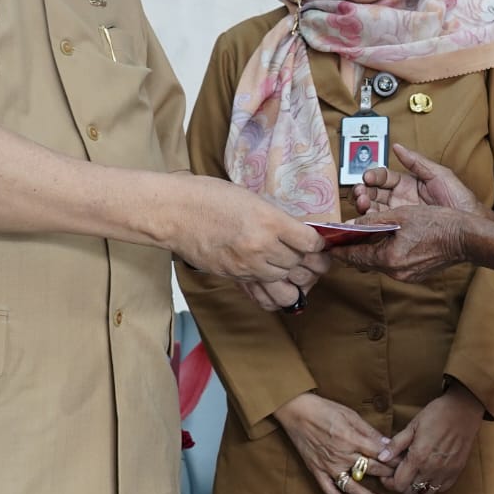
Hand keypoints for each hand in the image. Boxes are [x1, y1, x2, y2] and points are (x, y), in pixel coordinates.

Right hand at [170, 178, 329, 308]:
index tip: (317, 242)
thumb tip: (296, 233)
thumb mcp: (252, 199)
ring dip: (293, 278)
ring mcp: (247, 266)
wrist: (175, 213)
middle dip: (310, 263)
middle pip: (301, 265)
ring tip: (295, 271)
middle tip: (312, 259)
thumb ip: (275, 218)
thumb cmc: (210, 197)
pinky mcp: (234, 278)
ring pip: (286, 283)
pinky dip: (276, 296)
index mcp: (270, 221)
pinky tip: (279, 287)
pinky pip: (264, 296)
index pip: (310, 243)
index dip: (318, 244)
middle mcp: (262, 247)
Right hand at [273, 392, 397, 493]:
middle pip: (370, 469)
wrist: (297, 412)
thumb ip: (369, 431)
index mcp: (351, 439)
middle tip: (400, 481)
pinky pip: (329, 490)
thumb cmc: (325, 409)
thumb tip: (387, 442)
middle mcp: (341, 455)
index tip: (404, 464)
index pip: (378, 453)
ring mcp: (328, 466)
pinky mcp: (317, 471)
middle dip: (387, 475)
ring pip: (352, 486)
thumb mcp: (350, 415)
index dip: (393, 459)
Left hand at [333, 205, 463, 281]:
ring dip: (369, 250)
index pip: (354, 256)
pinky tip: (385, 242)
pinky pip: (392, 264)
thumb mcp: (401, 215)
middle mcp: (395, 272)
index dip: (339, 249)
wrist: (465, 238)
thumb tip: (350, 225)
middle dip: (353, 249)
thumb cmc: (437, 223)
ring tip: (361, 237)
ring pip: (378, 263)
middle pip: (365, 261)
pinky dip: (384, 253)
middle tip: (341, 239)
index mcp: (388, 258)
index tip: (328, 245)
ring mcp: (406, 276)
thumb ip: (373, 221)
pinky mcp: (415, 274)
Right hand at [355, 144, 481, 215]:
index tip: (368, 177)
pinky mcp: (401, 229)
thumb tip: (398, 147)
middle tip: (360, 193)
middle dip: (363, 192)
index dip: (373, 176)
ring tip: (362, 205)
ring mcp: (400, 215)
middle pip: (374, 193)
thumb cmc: (460, 199)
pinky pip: (382, 226)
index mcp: (408, 183)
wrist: (470, 225)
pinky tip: (366, 221)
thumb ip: (417, 161)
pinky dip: (371, 223)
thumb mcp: (439, 175)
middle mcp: (400, 199)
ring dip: (364, 206)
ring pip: (374, 209)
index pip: (383, 177)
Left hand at [386, 381, 483, 493]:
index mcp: (418, 457)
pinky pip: (441, 489)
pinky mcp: (457, 471)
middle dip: (402, 484)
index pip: (399, 484)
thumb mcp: (412, 425)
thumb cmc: (436, 414)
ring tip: (415, 473)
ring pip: (425, 493)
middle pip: (410, 491)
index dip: (389, 482)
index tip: (387, 474)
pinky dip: (433, 485)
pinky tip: (429, 473)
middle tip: (400, 472)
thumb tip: (381, 458)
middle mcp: (432, 469)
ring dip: (417, 487)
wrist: (463, 410)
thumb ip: (396, 444)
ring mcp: (446, 472)